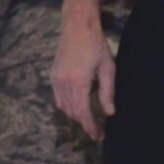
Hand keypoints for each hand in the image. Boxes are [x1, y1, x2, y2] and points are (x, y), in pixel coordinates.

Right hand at [52, 17, 115, 142]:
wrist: (77, 27)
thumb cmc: (96, 46)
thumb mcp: (108, 68)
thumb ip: (107, 92)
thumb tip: (109, 113)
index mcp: (78, 81)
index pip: (83, 112)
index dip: (90, 126)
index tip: (98, 136)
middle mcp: (63, 83)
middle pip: (73, 112)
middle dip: (86, 124)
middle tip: (99, 131)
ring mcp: (56, 79)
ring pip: (64, 107)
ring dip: (77, 116)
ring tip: (91, 122)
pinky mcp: (53, 76)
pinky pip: (59, 98)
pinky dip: (68, 107)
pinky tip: (79, 109)